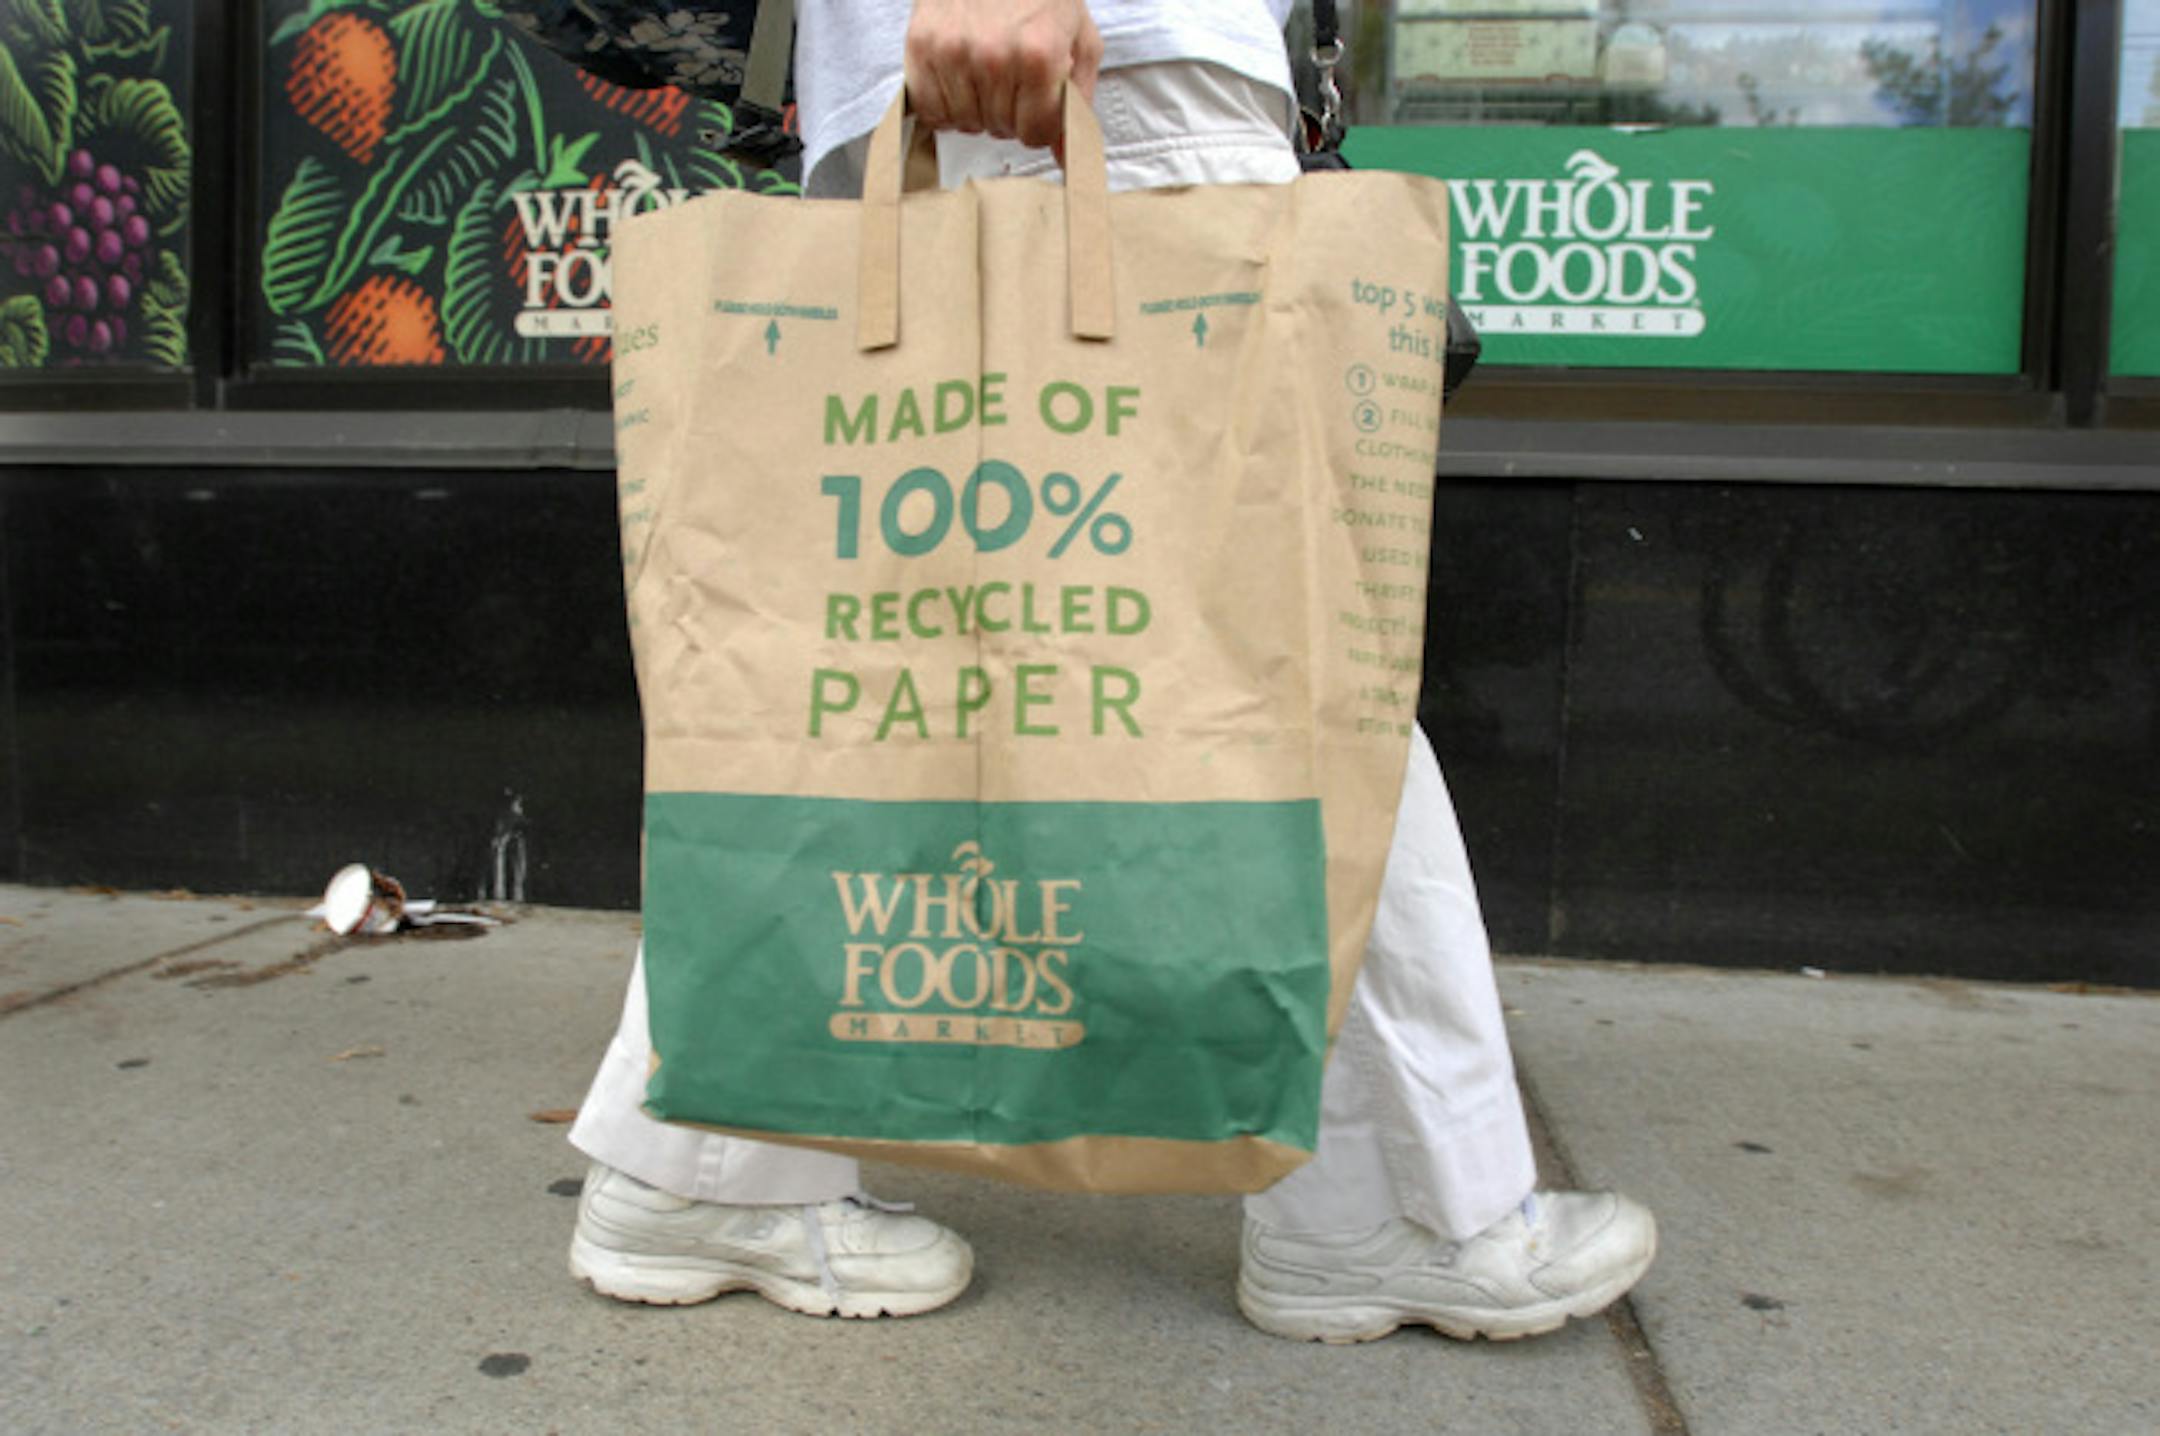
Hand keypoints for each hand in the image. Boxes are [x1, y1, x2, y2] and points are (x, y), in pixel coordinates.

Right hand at [904, 0, 1102, 157]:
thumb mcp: (1079, 38)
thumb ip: (1079, 100)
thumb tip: (1066, 158)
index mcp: (1040, 55)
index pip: (1036, 134)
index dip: (1040, 124)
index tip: (1038, 104)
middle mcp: (995, 57)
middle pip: (1001, 130)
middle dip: (1010, 113)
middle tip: (1012, 80)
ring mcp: (953, 53)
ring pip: (965, 124)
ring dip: (977, 109)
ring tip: (986, 74)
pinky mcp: (921, 47)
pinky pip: (930, 110)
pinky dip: (944, 105)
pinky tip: (959, 79)